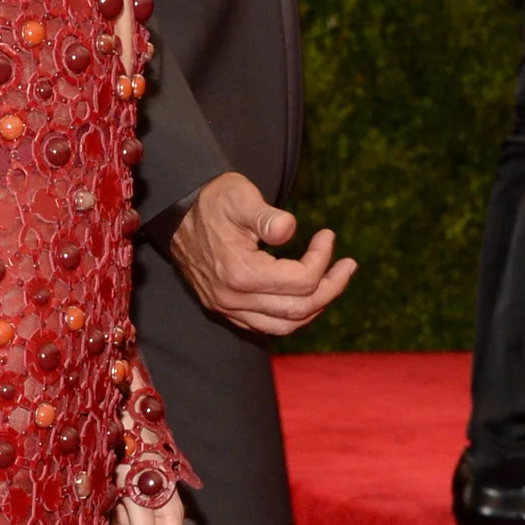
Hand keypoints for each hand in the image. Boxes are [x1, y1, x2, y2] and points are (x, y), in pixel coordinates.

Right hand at [168, 169, 355, 337]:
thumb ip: (266, 216)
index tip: (327, 236)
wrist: (177, 213)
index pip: (301, 281)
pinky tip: (305, 294)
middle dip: (331, 288)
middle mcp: (233, 299)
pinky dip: (292, 315)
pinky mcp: (225, 310)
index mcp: (240, 272)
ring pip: (285, 326)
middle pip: (299, 310)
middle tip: (347, 265)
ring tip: (333, 282)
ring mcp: (228, 308)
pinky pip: (267, 326)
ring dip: (315, 307)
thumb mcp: (240, 197)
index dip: (322, 259)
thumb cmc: (212, 201)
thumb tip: (290, 229)